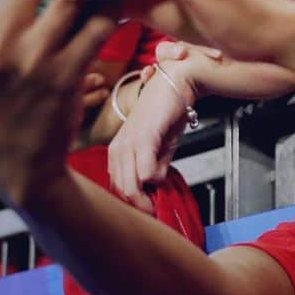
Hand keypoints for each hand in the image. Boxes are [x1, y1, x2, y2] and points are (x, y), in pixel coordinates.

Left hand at [106, 45, 197, 211]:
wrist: (178, 83)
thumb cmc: (168, 113)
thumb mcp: (160, 149)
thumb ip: (155, 169)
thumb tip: (154, 191)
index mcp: (118, 151)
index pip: (116, 188)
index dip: (133, 203)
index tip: (150, 210)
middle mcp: (118, 147)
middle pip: (120, 191)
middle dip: (140, 206)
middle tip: (157, 211)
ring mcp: (129, 142)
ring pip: (129, 186)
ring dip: (146, 197)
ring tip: (160, 198)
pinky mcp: (143, 137)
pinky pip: (144, 171)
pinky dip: (155, 179)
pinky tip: (163, 175)